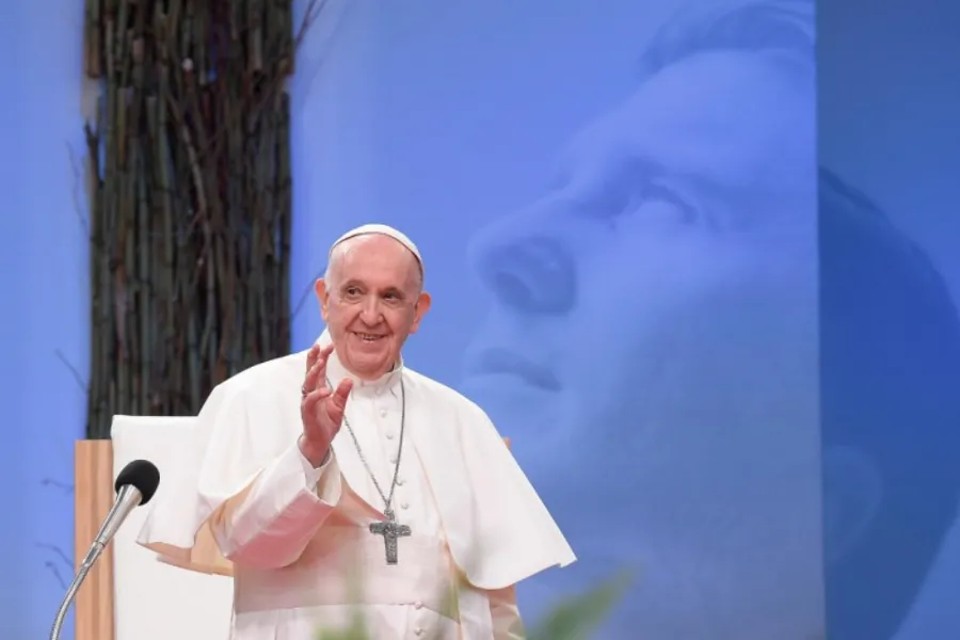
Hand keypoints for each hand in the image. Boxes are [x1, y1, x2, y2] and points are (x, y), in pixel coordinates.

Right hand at [299, 344, 353, 466]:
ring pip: (308, 383)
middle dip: (314, 359)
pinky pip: (310, 401)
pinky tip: (325, 390)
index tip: (329, 345)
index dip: (322, 357)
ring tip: (319, 363)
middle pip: (310, 372)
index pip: (319, 369)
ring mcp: (308, 402)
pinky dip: (317, 395)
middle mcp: (311, 393)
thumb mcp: (339, 406)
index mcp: (318, 389)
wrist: (321, 441)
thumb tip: (349, 380)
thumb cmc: (327, 423)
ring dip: (313, 372)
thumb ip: (342, 393)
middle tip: (318, 347)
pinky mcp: (308, 412)